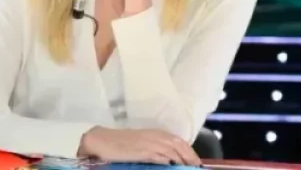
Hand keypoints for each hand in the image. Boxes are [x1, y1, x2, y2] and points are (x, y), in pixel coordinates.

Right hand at [78, 127, 201, 165]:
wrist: (102, 140)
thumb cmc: (120, 144)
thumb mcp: (141, 145)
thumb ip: (155, 150)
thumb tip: (168, 160)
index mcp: (157, 133)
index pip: (180, 142)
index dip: (190, 152)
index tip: (197, 162)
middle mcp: (156, 136)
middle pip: (180, 146)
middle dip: (191, 157)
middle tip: (198, 167)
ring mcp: (151, 143)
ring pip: (174, 151)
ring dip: (184, 161)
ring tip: (191, 168)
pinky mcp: (144, 151)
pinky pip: (162, 158)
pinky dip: (170, 163)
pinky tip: (174, 167)